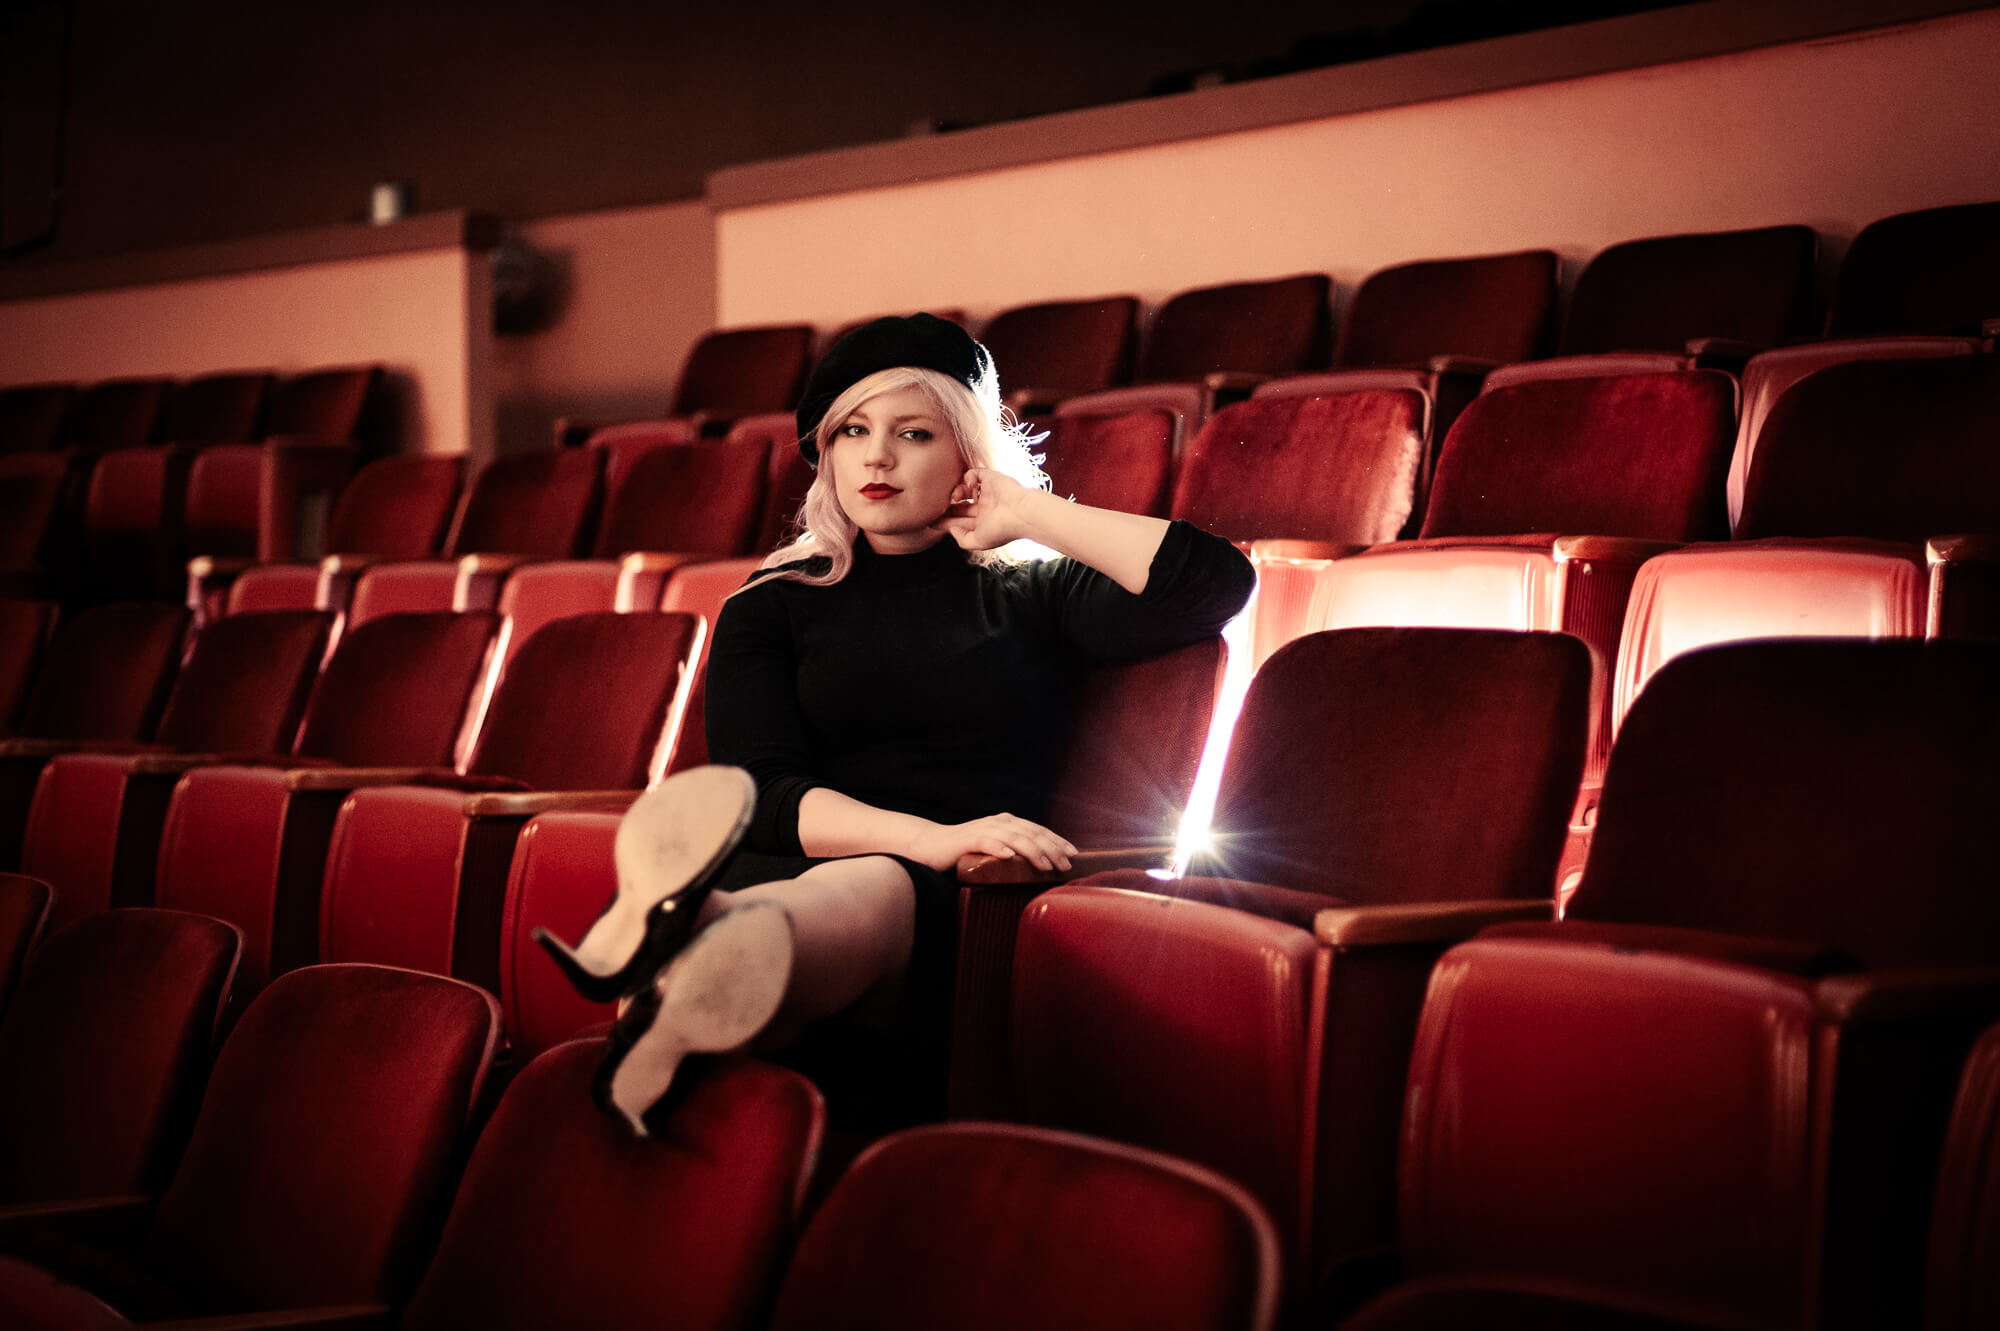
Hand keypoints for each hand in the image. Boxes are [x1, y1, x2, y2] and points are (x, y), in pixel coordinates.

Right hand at [907, 812, 1076, 871]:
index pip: (1038, 830)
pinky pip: (986, 842)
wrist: (932, 845)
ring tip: (1047, 865)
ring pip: (1014, 837)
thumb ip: (1016, 850)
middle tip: (1067, 865)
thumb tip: (1044, 864)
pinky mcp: (968, 840)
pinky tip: (1010, 857)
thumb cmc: (967, 850)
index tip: (1074, 854)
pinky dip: (999, 848)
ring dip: (1033, 851)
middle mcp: (999, 822)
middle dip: (1052, 849)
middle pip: (1032, 833)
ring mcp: (984, 829)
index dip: (1057, 841)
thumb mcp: (996, 848)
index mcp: (1008, 822)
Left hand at [931, 467, 1038, 550]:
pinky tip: (967, 487)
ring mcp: (987, 493)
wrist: (1021, 512)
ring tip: (955, 499)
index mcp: (983, 523)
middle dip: (946, 508)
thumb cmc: (1002, 529)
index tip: (930, 521)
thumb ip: (962, 538)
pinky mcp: (990, 478)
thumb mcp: (978, 542)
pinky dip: (966, 478)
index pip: (959, 521)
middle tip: (934, 507)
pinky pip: (972, 474)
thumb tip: (950, 528)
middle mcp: (984, 508)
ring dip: (955, 494)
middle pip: (958, 507)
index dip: (945, 521)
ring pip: (963, 491)